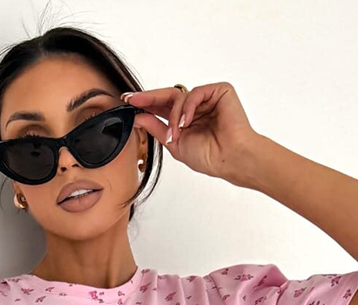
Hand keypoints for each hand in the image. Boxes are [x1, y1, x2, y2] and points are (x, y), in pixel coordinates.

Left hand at [122, 82, 263, 182]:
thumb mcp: (174, 143)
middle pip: (168, 96)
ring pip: (180, 96)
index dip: (145, 104)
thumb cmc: (210, 156)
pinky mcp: (220, 91)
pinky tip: (187, 122)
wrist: (230, 159)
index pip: (163, 107)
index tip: (127, 103)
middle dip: (148, 98)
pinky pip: (195, 93)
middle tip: (131, 99)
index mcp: (187, 119)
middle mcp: (196, 107)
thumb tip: (137, 116)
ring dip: (173, 116)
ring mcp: (208, 98)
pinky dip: (188, 107)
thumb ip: (156, 128)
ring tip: (176, 133)